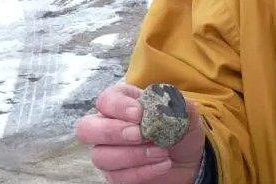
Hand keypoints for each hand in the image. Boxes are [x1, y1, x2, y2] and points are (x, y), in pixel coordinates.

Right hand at [76, 83, 206, 183]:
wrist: (188, 159)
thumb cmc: (179, 130)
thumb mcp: (185, 112)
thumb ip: (175, 103)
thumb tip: (162, 100)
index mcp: (122, 103)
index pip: (105, 100)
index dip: (118, 107)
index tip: (139, 114)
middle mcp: (108, 126)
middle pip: (87, 129)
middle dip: (113, 132)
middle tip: (140, 134)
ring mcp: (108, 153)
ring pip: (101, 156)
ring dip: (133, 155)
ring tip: (161, 151)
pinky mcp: (115, 175)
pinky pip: (117, 177)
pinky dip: (142, 171)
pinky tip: (163, 164)